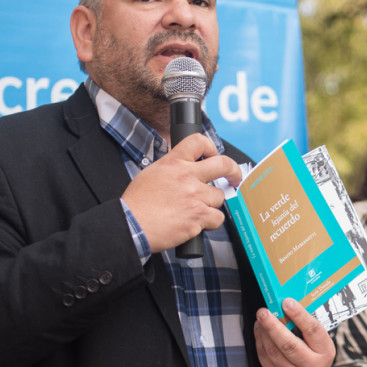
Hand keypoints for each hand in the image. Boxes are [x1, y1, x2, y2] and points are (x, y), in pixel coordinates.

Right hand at [121, 134, 242, 252]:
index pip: (198, 141)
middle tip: (235, 178)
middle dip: (234, 171)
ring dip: (211, 205)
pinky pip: (218, 218)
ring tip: (195, 211)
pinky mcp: (199, 215)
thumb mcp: (151, 174)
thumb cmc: (137, 204)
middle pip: (223, 164)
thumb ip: (172, 169)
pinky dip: (210, 223)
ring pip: (219, 196)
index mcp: (174, 162)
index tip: (214, 156)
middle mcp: (187, 176)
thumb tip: (185, 169)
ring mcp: (195, 195)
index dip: (210, 147)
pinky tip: (197, 224)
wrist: (132, 225)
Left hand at [253, 298, 335, 366]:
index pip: (312, 331)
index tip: (287, 302)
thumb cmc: (312, 354)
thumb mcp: (318, 342)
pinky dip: (259, 342)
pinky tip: (259, 330)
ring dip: (263, 332)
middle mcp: (311, 366)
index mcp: (324, 352)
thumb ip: (306, 326)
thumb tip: (287, 304)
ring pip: (273, 352)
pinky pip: (264, 358)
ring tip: (261, 318)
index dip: (299, 315)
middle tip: (264, 312)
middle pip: (289, 345)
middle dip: (273, 326)